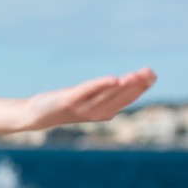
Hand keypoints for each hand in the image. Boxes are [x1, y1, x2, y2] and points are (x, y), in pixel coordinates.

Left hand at [26, 67, 156, 129]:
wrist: (35, 114)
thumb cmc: (64, 104)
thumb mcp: (86, 98)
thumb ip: (103, 93)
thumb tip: (122, 83)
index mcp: (102, 112)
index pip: (126, 99)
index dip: (140, 88)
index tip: (152, 74)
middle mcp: (95, 112)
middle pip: (120, 98)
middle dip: (136, 85)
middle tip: (149, 72)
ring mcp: (81, 108)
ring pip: (106, 96)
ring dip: (122, 85)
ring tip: (135, 75)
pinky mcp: (68, 101)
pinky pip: (86, 92)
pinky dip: (100, 86)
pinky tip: (113, 79)